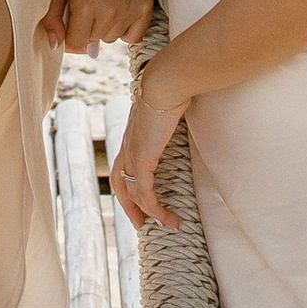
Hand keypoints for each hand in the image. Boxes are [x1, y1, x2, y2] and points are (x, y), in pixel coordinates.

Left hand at [56, 0, 156, 57]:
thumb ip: (52, 17)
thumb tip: (56, 45)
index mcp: (84, 8)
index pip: (76, 42)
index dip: (73, 32)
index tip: (74, 20)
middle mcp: (108, 12)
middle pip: (94, 40)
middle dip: (89, 27)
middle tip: (90, 6)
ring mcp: (128, 10)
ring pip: (113, 38)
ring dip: (107, 26)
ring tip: (105, 4)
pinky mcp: (145, 6)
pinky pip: (134, 36)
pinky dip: (126, 29)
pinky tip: (120, 14)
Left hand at [110, 74, 185, 230]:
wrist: (165, 82)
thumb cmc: (171, 88)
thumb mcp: (169, 105)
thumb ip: (171, 113)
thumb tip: (185, 108)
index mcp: (132, 134)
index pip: (124, 166)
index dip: (130, 185)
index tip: (143, 199)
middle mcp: (128, 146)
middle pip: (121, 184)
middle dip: (131, 207)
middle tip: (143, 224)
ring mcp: (133, 153)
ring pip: (134, 193)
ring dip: (149, 212)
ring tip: (165, 224)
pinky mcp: (143, 159)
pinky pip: (145, 192)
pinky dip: (153, 208)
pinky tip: (166, 217)